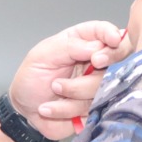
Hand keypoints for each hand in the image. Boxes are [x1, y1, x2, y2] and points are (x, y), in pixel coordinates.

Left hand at [6, 20, 127, 141]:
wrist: (24, 110)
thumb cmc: (32, 77)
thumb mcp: (43, 55)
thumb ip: (70, 46)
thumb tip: (98, 46)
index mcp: (83, 42)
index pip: (106, 32)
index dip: (112, 34)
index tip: (112, 41)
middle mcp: (95, 63)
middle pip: (117, 59)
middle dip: (108, 61)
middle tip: (95, 61)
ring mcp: (98, 87)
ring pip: (104, 86)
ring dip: (75, 89)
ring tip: (54, 88)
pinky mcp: (96, 109)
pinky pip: (93, 109)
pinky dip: (68, 109)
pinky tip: (50, 107)